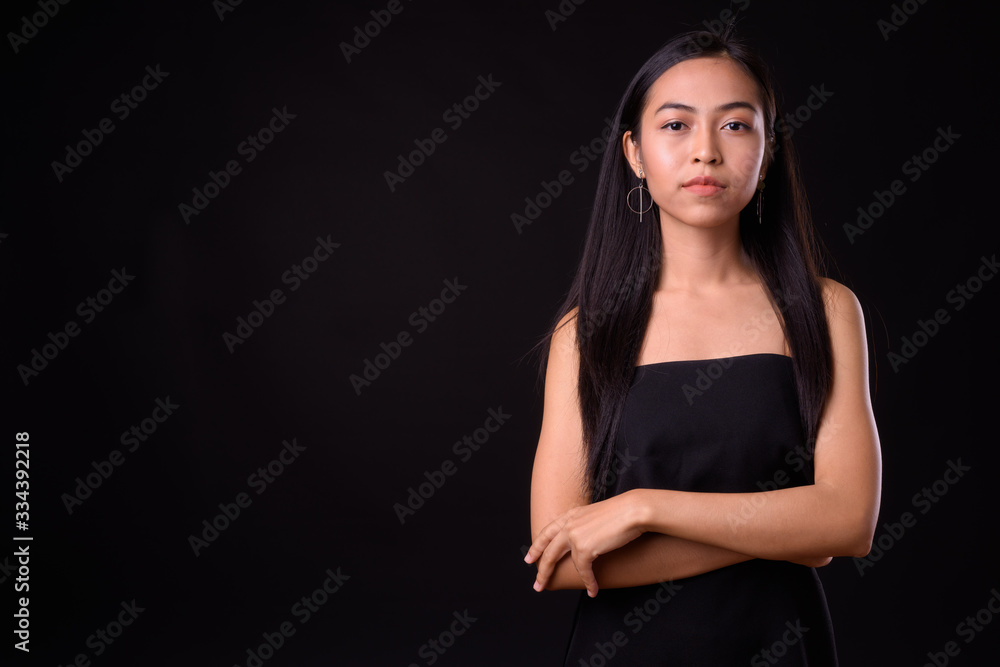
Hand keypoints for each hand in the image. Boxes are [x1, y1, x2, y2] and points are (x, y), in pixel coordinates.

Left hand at [524, 490, 645, 597]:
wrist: (634, 511)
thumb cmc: (624, 513)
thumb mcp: (597, 516)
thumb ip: (587, 526)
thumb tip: (588, 540)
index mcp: (572, 514)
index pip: (548, 531)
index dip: (537, 545)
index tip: (529, 557)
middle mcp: (569, 524)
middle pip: (547, 548)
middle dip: (540, 568)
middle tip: (536, 583)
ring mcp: (574, 536)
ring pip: (554, 560)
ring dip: (550, 577)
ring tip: (548, 588)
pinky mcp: (584, 548)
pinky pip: (583, 570)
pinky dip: (589, 582)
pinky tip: (592, 591)